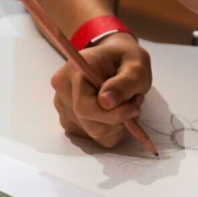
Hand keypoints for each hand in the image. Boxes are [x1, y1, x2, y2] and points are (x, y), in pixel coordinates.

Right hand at [51, 33, 152, 147]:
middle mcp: (62, 92)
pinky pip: (95, 138)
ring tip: (125, 104)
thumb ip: (124, 83)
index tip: (134, 109)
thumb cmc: (124, 59)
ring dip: (116, 125)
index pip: (84, 107)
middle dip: (117, 120)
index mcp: (74, 72)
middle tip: (134, 103)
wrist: (113, 58)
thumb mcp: (135, 65)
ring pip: (93, 133)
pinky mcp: (70, 122)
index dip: (111, 115)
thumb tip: (106, 102)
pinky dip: (112, 130)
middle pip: (89, 124)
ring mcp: (63, 109)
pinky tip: (116, 113)